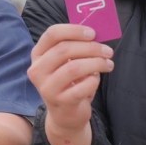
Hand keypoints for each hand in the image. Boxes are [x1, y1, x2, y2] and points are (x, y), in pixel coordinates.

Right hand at [27, 24, 112, 144]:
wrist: (65, 114)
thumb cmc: (68, 82)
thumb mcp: (65, 63)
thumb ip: (75, 47)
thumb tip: (96, 34)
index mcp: (38, 55)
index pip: (52, 34)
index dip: (74, 30)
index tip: (93, 33)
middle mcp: (37, 70)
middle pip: (64, 49)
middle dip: (91, 48)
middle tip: (108, 51)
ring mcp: (46, 87)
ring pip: (74, 67)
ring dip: (96, 63)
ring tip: (108, 64)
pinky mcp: (60, 102)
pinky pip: (82, 87)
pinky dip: (94, 81)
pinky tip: (96, 80)